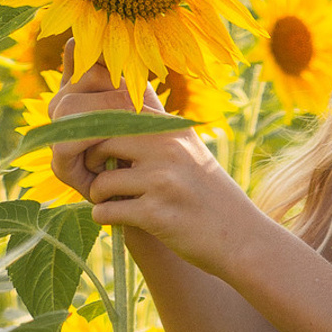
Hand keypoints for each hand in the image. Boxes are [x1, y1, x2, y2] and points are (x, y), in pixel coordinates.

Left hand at [47, 39, 263, 276]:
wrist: (240, 237)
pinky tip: (115, 220)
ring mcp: (161, 180)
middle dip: (91, 161)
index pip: (113, 108)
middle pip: (100, 140)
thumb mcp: (186, 147)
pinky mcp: (156, 214)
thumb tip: (111, 95)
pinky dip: (104, 218)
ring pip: (101, 181)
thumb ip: (152, 124)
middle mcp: (166, 147)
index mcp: (170, 126)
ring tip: (109, 201)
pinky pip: (107, 211)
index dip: (95, 129)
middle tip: (98, 176)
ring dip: (97, 196)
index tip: (97, 147)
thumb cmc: (206, 192)